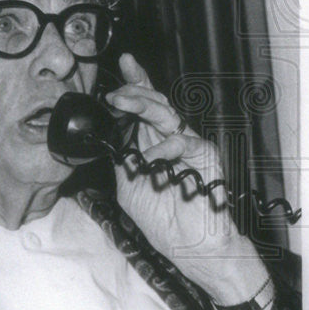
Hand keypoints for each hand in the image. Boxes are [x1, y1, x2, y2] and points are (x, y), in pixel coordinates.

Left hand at [105, 54, 267, 304]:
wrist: (191, 247)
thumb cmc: (163, 219)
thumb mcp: (129, 186)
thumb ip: (121, 159)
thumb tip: (104, 137)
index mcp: (151, 142)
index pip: (143, 107)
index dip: (136, 82)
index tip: (124, 62)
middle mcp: (169, 139)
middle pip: (154, 102)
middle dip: (132, 90)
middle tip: (114, 92)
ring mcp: (188, 147)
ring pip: (166, 113)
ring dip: (142, 104)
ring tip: (122, 102)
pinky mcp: (204, 158)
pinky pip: (183, 142)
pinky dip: (164, 145)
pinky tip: (151, 154)